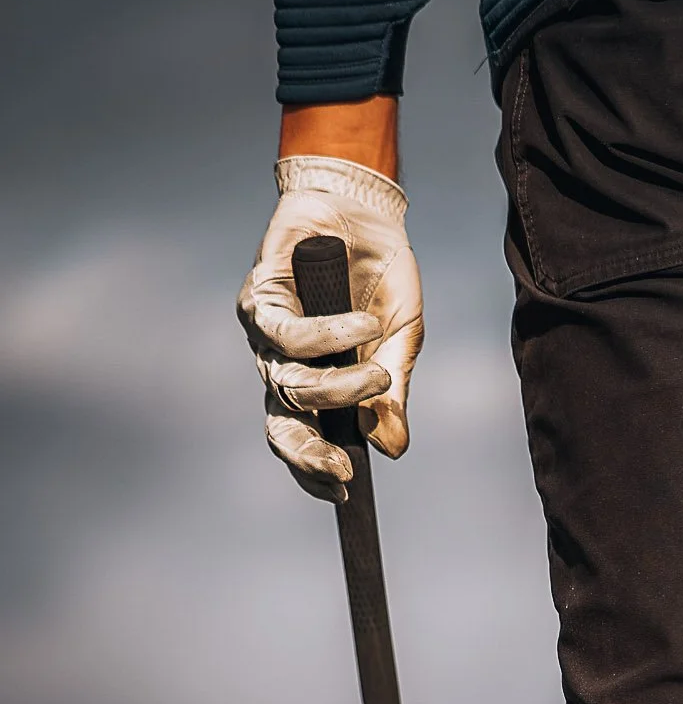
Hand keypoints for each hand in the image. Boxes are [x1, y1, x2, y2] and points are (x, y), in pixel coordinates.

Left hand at [237, 154, 422, 501]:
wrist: (363, 210)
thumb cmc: (379, 278)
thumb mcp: (401, 342)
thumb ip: (394, 395)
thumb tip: (393, 450)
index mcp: (313, 382)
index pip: (300, 439)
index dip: (313, 471)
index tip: (344, 493)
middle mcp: (281, 364)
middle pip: (279, 426)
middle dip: (308, 454)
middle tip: (342, 468)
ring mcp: (266, 334)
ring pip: (290, 386)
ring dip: (339, 390)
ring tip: (379, 371)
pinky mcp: (260, 297)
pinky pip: (288, 336)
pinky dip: (331, 337)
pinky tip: (364, 326)